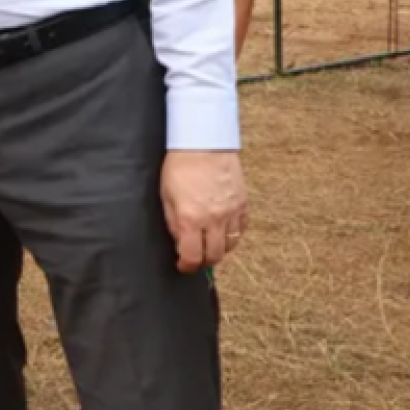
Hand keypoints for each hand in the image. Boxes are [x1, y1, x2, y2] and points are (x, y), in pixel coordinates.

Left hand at [161, 150, 248, 271]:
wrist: (204, 143)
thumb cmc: (179, 166)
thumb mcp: (166, 196)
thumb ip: (173, 222)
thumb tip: (179, 242)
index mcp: (190, 218)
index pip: (192, 257)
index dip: (186, 266)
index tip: (183, 266)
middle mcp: (214, 220)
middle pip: (214, 256)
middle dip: (203, 262)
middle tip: (196, 258)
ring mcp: (232, 213)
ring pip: (230, 245)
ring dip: (219, 250)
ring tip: (208, 244)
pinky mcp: (243, 204)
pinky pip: (241, 230)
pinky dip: (233, 235)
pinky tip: (223, 230)